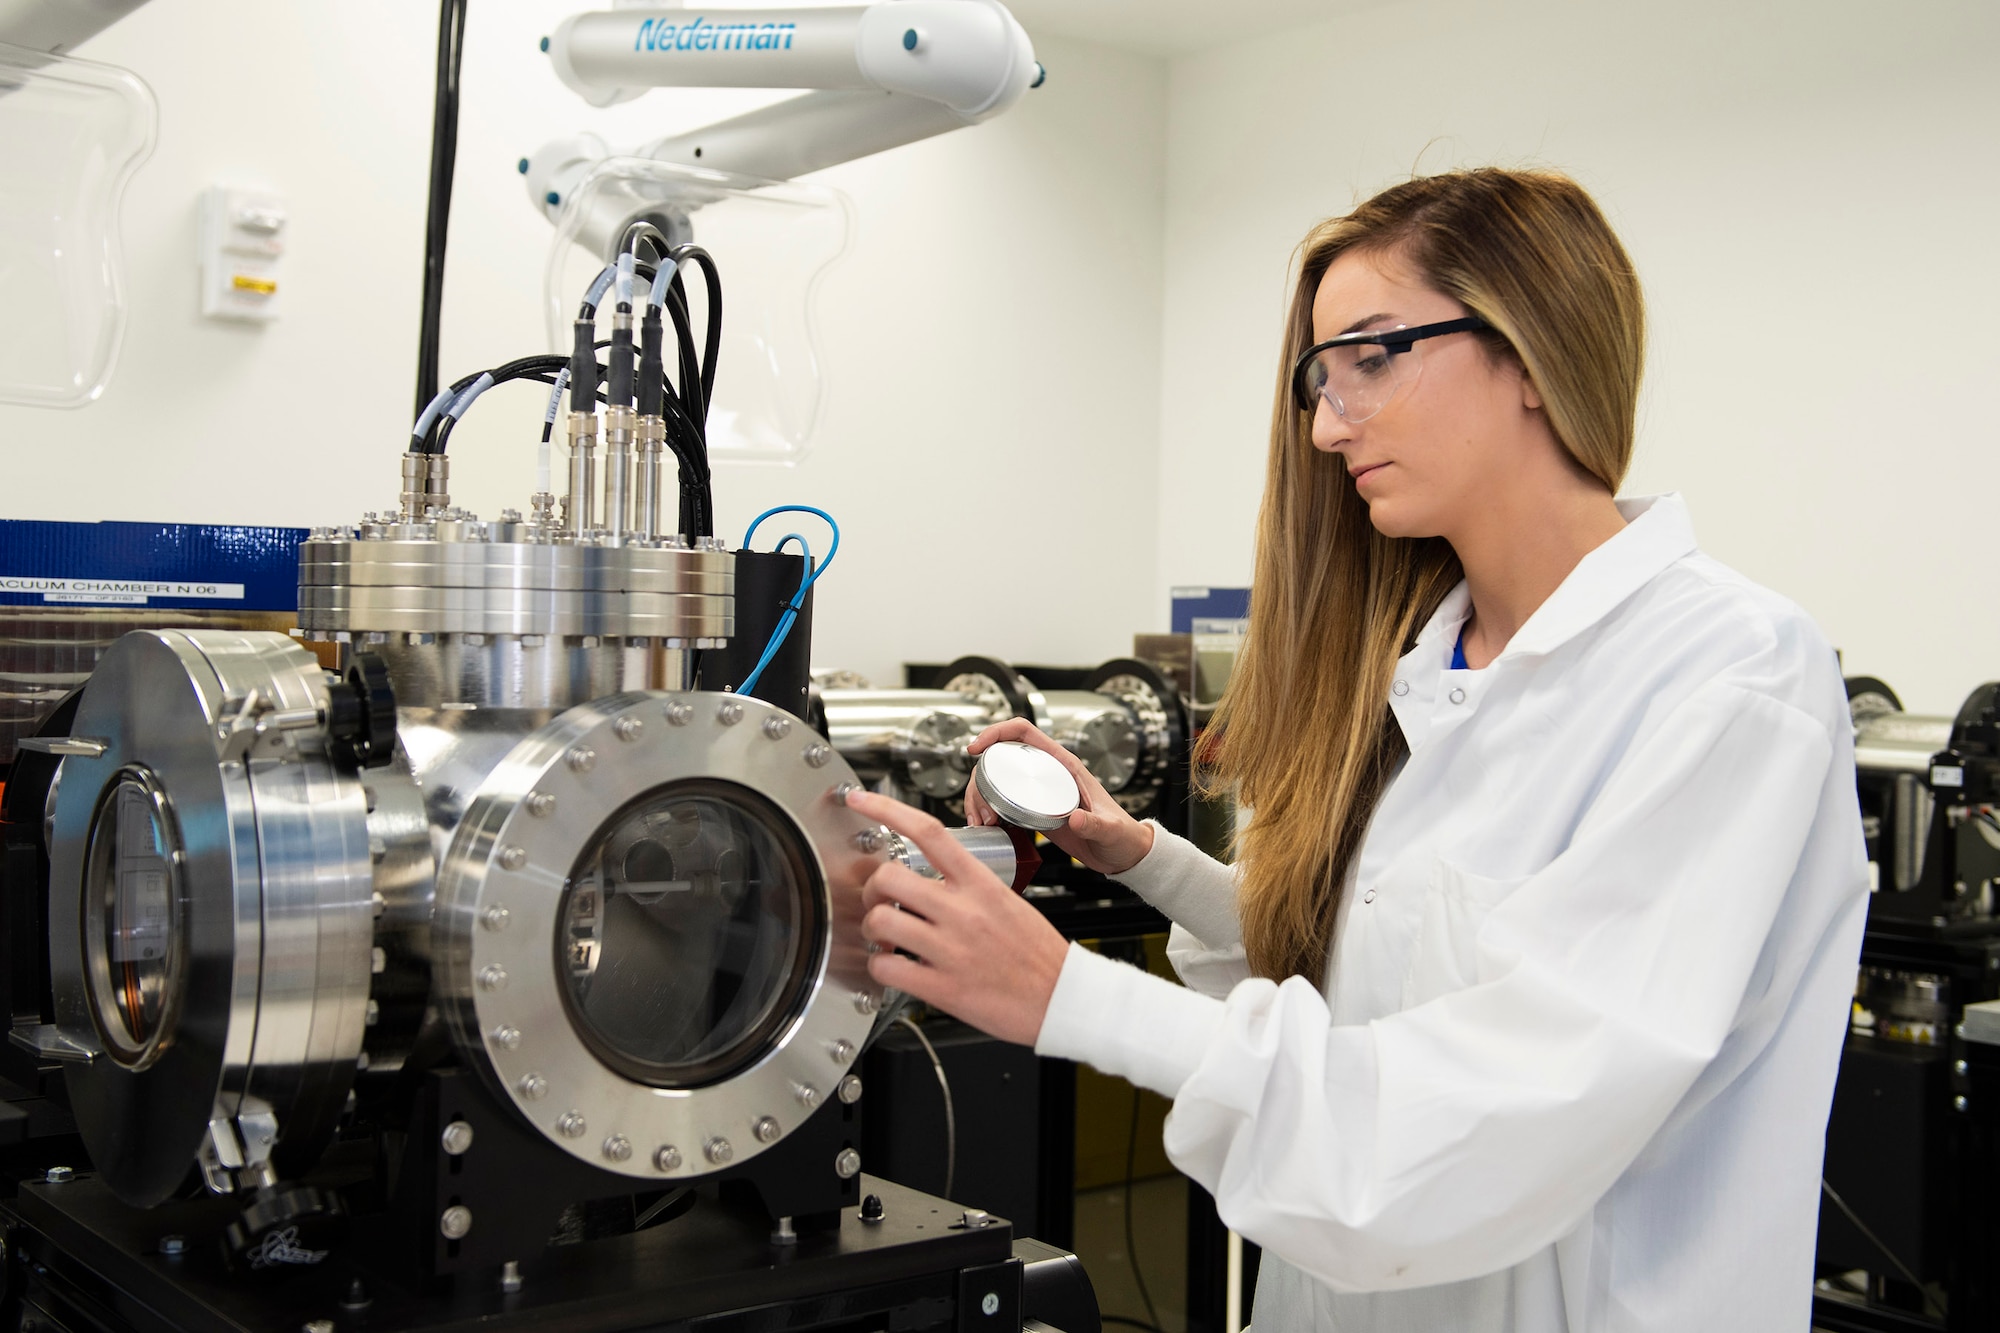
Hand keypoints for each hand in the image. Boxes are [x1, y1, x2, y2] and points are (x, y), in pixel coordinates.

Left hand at [846, 788, 1069, 1045]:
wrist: (1064, 997)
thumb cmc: (1038, 954)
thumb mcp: (1007, 902)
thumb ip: (967, 888)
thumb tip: (928, 881)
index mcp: (981, 884)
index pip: (927, 831)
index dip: (886, 809)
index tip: (859, 799)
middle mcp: (963, 911)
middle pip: (889, 877)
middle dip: (872, 889)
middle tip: (880, 902)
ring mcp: (950, 949)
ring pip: (879, 922)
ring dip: (872, 931)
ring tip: (886, 939)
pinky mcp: (942, 987)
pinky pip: (886, 969)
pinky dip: (879, 968)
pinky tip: (894, 967)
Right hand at [964, 718, 1154, 875]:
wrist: (1123, 855)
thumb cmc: (1121, 836)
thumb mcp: (1110, 830)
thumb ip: (1095, 825)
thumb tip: (1075, 819)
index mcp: (1065, 765)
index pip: (1024, 733)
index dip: (996, 732)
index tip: (976, 748)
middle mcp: (1048, 773)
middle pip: (1000, 758)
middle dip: (980, 779)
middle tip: (981, 808)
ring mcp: (1039, 791)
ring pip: (996, 780)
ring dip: (979, 797)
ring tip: (981, 821)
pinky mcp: (1033, 811)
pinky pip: (1002, 802)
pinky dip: (987, 811)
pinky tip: (986, 826)